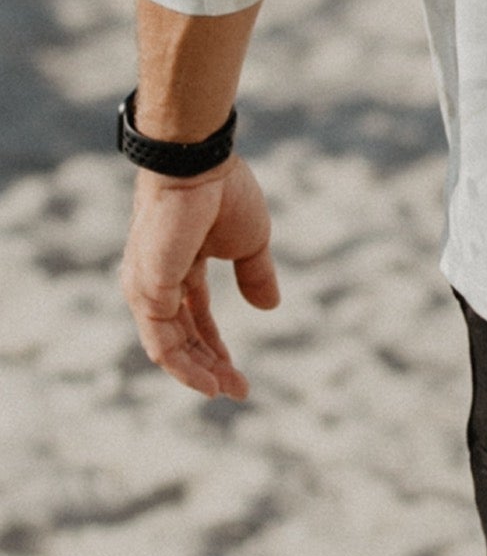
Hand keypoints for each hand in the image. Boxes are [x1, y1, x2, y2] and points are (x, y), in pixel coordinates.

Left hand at [120, 154, 279, 398]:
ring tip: (225, 390)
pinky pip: (162, 340)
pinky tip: (206, 378)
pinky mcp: (147, 291)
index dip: (217, 348)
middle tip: (237, 390)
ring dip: (196, 373)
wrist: (200, 166)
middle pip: (182, 338)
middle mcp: (157, 284)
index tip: (240, 376)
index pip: (195, 319)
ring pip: (168, 347)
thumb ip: (255, 275)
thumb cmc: (224, 192)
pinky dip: (183, 364)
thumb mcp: (250, 241)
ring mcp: (148, 289)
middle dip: (209, 367)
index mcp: (180, 269)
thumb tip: (270, 308)